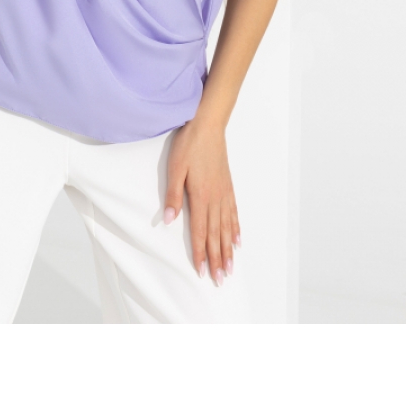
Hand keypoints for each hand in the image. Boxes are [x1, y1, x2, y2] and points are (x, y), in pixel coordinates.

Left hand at [163, 118, 240, 285]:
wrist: (208, 125)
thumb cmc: (189, 145)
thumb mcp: (174, 168)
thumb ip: (172, 195)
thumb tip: (168, 220)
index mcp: (200, 196)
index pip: (199, 231)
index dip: (200, 252)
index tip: (203, 271)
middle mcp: (215, 199)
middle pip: (215, 235)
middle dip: (217, 258)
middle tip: (221, 279)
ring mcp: (224, 193)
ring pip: (227, 228)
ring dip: (228, 249)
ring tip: (230, 267)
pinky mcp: (228, 186)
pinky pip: (234, 213)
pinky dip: (236, 229)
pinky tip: (237, 240)